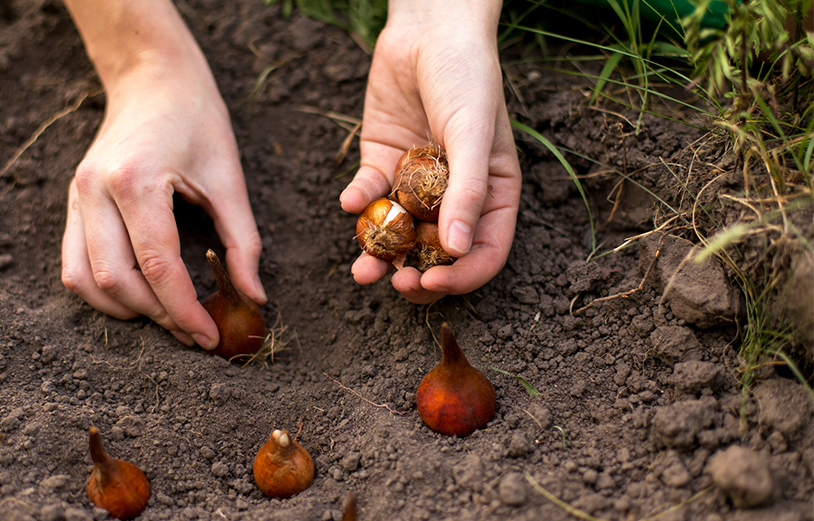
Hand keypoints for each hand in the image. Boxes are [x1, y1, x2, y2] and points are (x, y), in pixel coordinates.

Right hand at [61, 0, 265, 349]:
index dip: (185, 310)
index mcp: (136, 180)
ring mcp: (76, 196)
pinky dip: (103, 291)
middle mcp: (94, 190)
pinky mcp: (72, 202)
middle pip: (116, 280)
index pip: (158, 266)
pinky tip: (139, 297)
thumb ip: (243, 241)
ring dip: (125, 310)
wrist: (152, 78)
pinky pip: (73, 265)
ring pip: (84, 280)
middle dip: (158, 316)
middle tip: (195, 332)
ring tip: (168, 317)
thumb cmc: (197, 120)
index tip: (210, 338)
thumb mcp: (229, 177)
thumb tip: (255, 298)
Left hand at [339, 0, 520, 303]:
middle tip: (396, 284)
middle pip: (437, 253)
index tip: (432, 284)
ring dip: (379, 255)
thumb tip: (457, 251)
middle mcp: (454, 196)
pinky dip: (358, 202)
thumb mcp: (474, 134)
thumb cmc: (467, 77)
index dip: (461, 277)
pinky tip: (349, 201)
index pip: (483, 252)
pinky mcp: (382, 163)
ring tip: (362, 270)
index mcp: (492, 195)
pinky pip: (369, 195)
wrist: (428, 29)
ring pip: (398, 234)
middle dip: (415, 274)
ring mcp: (416, 183)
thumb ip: (468, 192)